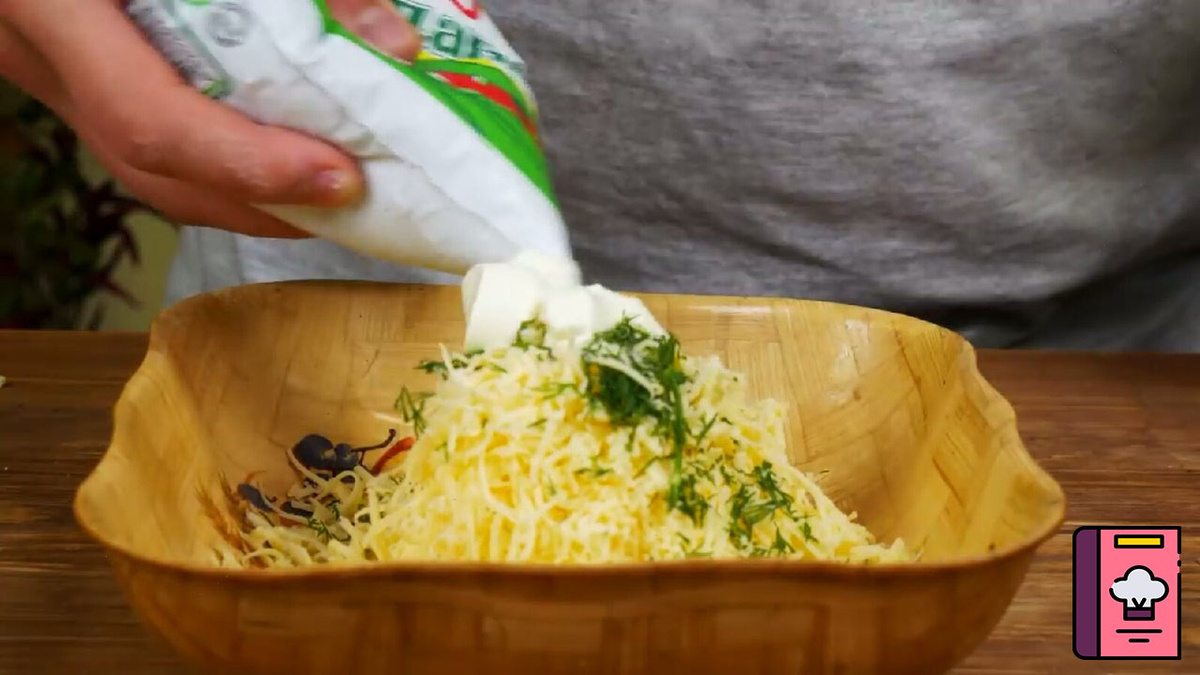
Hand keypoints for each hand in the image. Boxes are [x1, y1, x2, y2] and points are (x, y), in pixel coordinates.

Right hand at [0, 0, 420, 237]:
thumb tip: (397, 43)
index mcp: (52, 2)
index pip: (150, 117)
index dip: (249, 163)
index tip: (338, 175)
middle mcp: (37, 48)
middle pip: (157, 167)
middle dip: (267, 199)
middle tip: (360, 197)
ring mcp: (46, 66)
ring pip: (148, 168)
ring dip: (249, 194)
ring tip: (337, 191)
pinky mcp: (72, 69)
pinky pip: (146, 138)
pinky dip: (224, 162)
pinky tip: (288, 156)